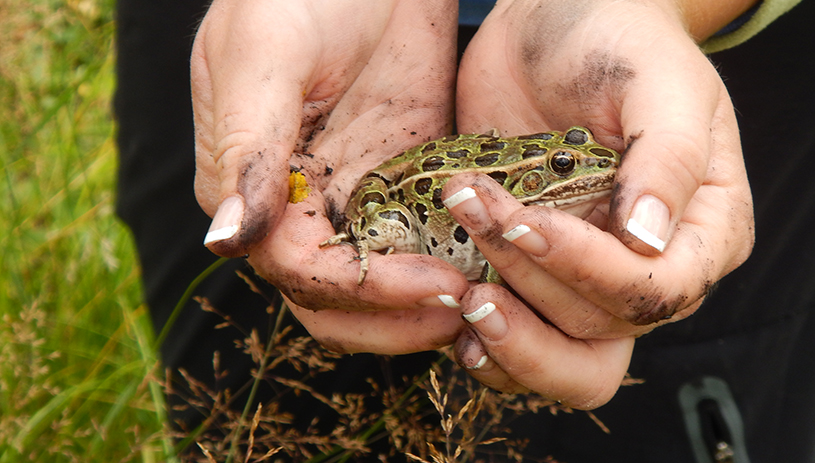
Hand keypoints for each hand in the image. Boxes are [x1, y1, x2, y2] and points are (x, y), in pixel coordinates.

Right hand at [192, 0, 468, 353]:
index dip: (362, 290)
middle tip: (468, 307)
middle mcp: (298, 206)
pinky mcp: (403, 182)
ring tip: (486, 301)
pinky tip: (495, 268)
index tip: (433, 284)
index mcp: (248, 186)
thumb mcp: (265, 55)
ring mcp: (355, 197)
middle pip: (336, 300)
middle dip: (395, 318)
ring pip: (380, 287)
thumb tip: (225, 242)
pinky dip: (452, 264)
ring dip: (424, 306)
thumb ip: (246, 147)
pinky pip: (422, 243)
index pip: (298, 270)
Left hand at [449, 0, 754, 403]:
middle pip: (599, 331)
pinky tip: (453, 315)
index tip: (527, 221)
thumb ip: (669, 156)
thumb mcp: (657, 80)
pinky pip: (516, 346)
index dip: (590, 270)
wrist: (549, 25)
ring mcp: (583, 281)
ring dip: (504, 331)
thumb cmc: (616, 39)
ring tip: (459, 287)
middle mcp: (645, 269)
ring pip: (559, 358)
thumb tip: (650, 238)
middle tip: (477, 221)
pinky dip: (484, 346)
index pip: (655, 289)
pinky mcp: (531, 278)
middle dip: (531, 286)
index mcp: (699, 231)